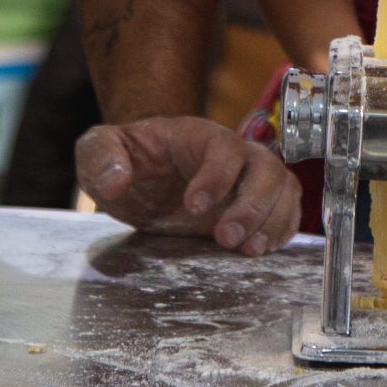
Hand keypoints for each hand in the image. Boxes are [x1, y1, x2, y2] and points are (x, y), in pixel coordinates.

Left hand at [73, 117, 300, 255]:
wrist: (145, 175)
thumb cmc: (127, 158)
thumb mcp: (98, 150)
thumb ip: (101, 157)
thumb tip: (116, 179)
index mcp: (197, 136)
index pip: (223, 148)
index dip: (216, 177)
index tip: (193, 207)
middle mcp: (233, 154)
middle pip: (266, 168)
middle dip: (252, 206)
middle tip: (225, 238)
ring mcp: (249, 179)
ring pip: (283, 188)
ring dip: (272, 220)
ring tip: (248, 250)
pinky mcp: (256, 205)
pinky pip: (287, 210)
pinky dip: (283, 230)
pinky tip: (261, 249)